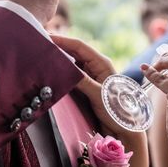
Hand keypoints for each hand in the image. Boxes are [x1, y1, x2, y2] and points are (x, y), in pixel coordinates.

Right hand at [53, 34, 149, 166]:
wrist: (125, 129)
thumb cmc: (117, 110)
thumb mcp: (99, 94)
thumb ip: (82, 81)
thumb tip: (63, 70)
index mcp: (102, 63)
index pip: (79, 46)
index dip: (63, 40)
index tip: (47, 38)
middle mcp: (96, 66)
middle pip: (74, 52)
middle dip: (59, 48)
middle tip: (42, 47)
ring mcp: (92, 76)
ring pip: (72, 63)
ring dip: (60, 61)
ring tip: (45, 58)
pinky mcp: (87, 86)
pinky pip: (73, 75)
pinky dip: (63, 73)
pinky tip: (53, 74)